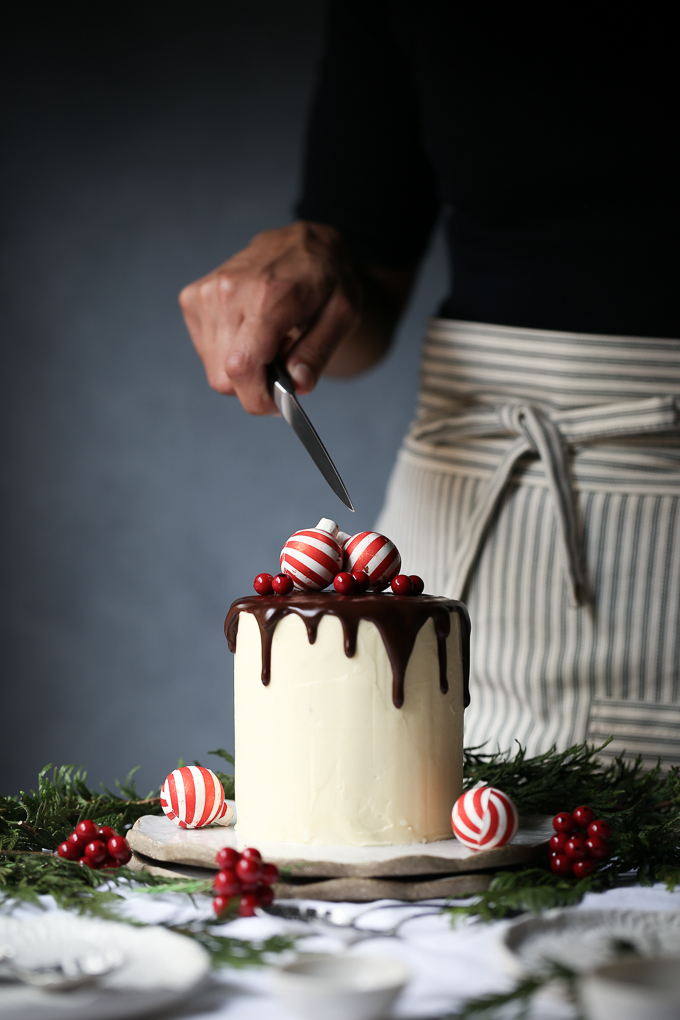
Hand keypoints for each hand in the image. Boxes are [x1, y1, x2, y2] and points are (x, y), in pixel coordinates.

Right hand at [179, 221, 360, 414]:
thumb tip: (297, 385)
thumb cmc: (326, 278)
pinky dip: (227, 352)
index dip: (257, 398)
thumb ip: (318, 353)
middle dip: (254, 384)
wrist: (303, 242)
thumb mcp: (342, 314)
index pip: (241, 368)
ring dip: (241, 367)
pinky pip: (206, 350)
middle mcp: (229, 291)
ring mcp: (207, 293)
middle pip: (224, 377)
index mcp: (267, 296)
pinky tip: (249, 331)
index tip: (278, 403)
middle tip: (282, 364)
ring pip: (213, 368)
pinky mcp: (194, 297)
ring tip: (268, 341)